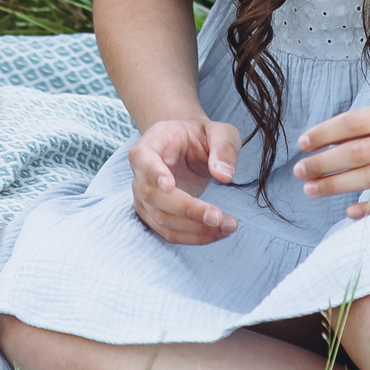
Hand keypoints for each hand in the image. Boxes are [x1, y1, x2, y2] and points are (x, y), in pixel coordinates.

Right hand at [126, 117, 242, 244]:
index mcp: (152, 143)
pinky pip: (170, 233)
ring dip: (196, 228)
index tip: (169, 185)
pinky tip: (218, 232)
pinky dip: (195, 236)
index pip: (143, 157)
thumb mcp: (220, 132)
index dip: (153, 172)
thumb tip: (224, 176)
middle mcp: (141, 172)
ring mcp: (143, 197)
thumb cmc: (201, 137)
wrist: (188, 147)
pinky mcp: (153, 215)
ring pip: (162, 219)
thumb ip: (224, 148)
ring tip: (228, 226)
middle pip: (153, 195)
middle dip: (187, 209)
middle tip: (218, 216)